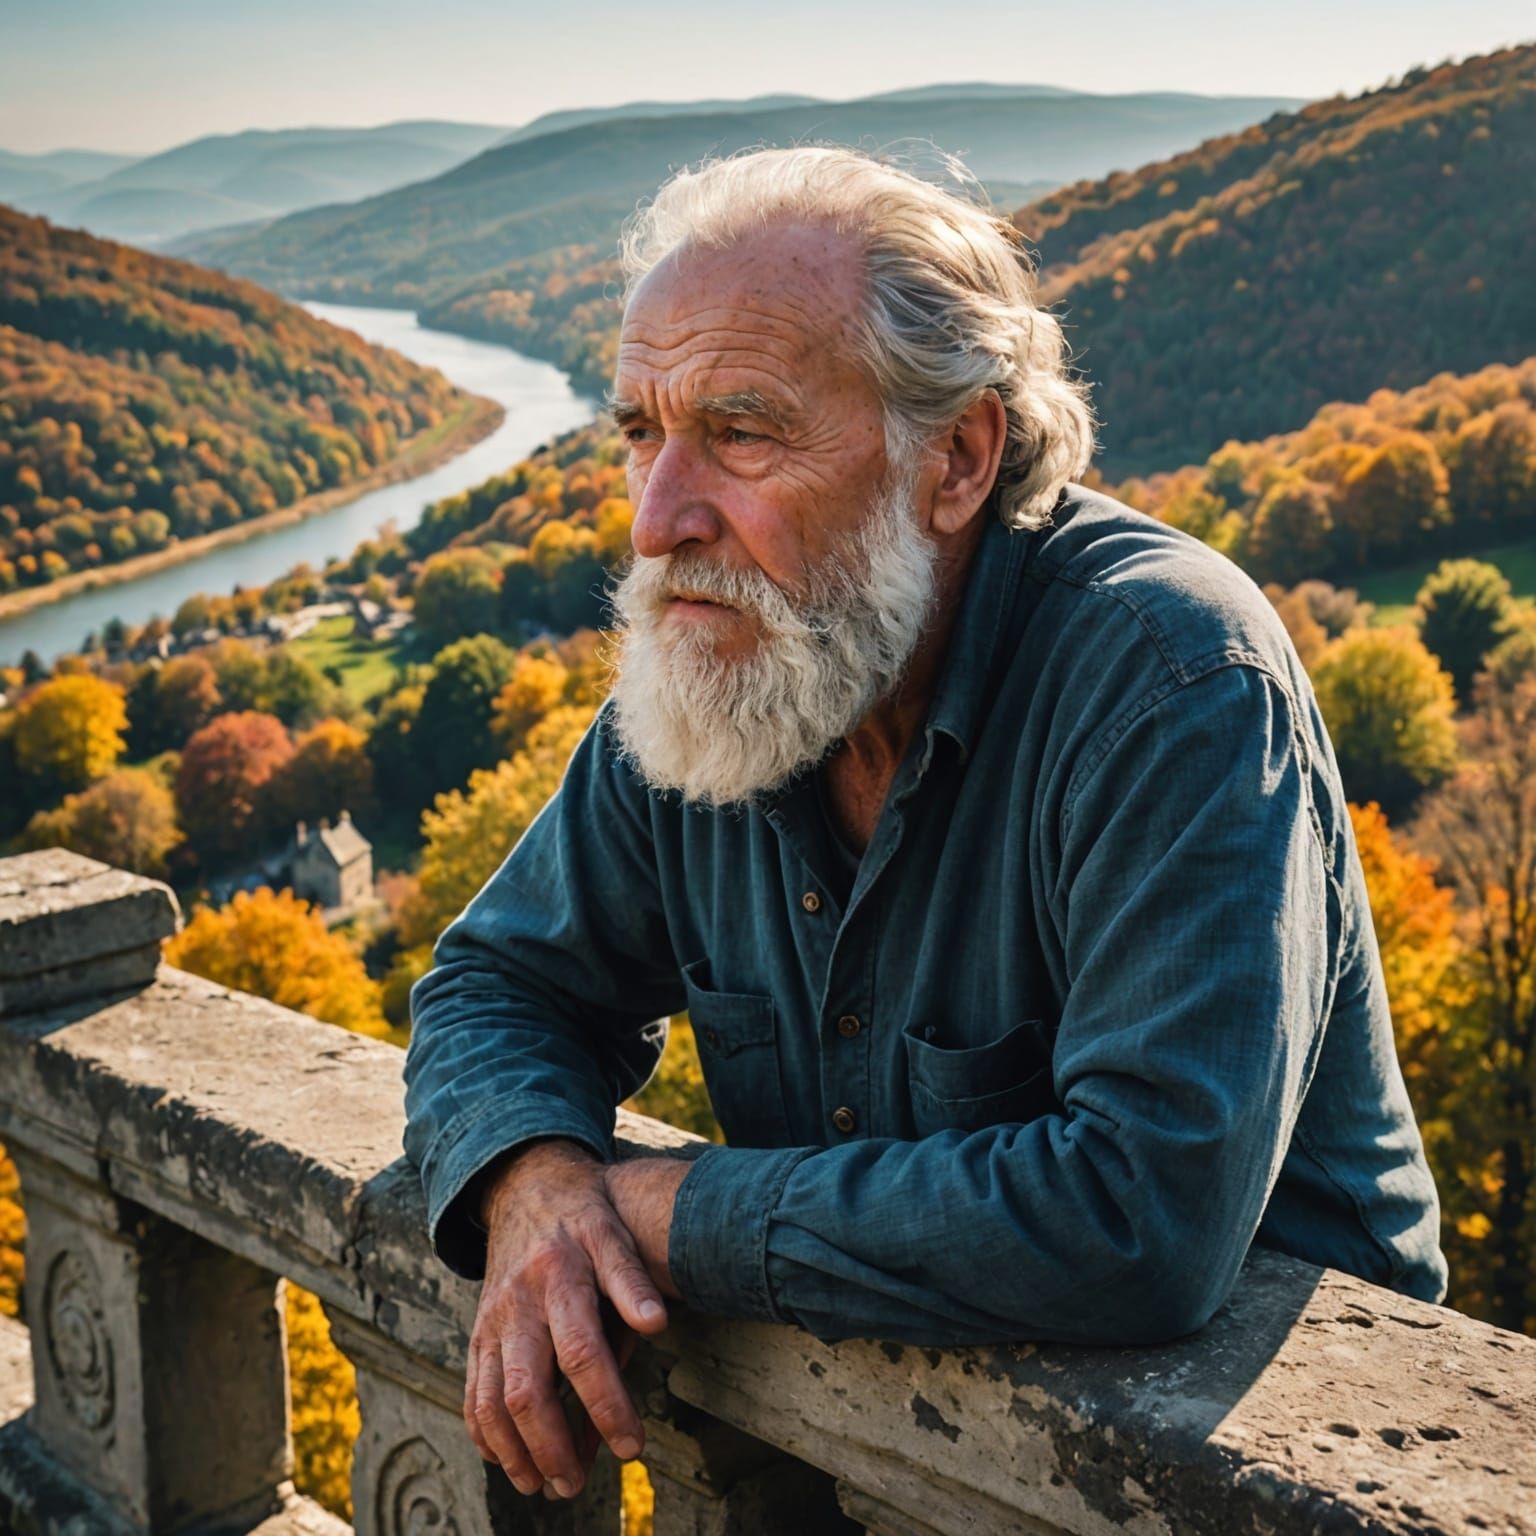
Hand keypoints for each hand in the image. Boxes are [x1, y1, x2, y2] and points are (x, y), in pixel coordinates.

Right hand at [462, 1139, 669, 1499]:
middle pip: (527, 1390)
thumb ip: (632, 1278)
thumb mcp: (612, 1231)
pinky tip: (509, 1462)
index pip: (581, 1352)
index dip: (606, 1405)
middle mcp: (518, 1305)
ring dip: (516, 1453)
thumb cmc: (582, 1215)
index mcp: (558, 1277)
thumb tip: (657, 1324)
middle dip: (552, 1446)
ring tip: (546, 1487)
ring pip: (491, 1402)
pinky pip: (472, 1395)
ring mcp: (491, 1323)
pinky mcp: (477, 1336)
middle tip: (578, 1485)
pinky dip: (485, 1436)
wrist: (526, 1187)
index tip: (631, 1446)